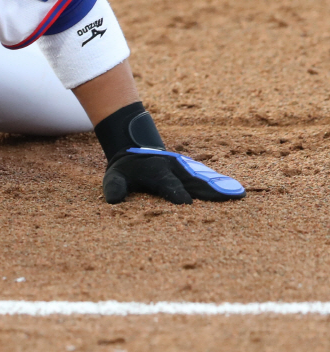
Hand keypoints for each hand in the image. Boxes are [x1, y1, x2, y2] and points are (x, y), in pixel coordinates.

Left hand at [103, 148, 244, 204]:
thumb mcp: (114, 177)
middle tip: (228, 198)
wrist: (135, 148)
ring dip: (221, 185)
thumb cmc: (125, 170)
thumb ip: (114, 187)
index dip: (175, 193)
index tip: (187, 203)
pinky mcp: (193, 171)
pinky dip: (221, 184)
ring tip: (238, 194)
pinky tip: (236, 192)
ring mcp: (186, 168)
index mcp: (156, 171)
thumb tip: (113, 200)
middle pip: (193, 181)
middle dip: (209, 190)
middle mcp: (174, 168)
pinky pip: (208, 177)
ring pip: (205, 178)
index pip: (167, 184)